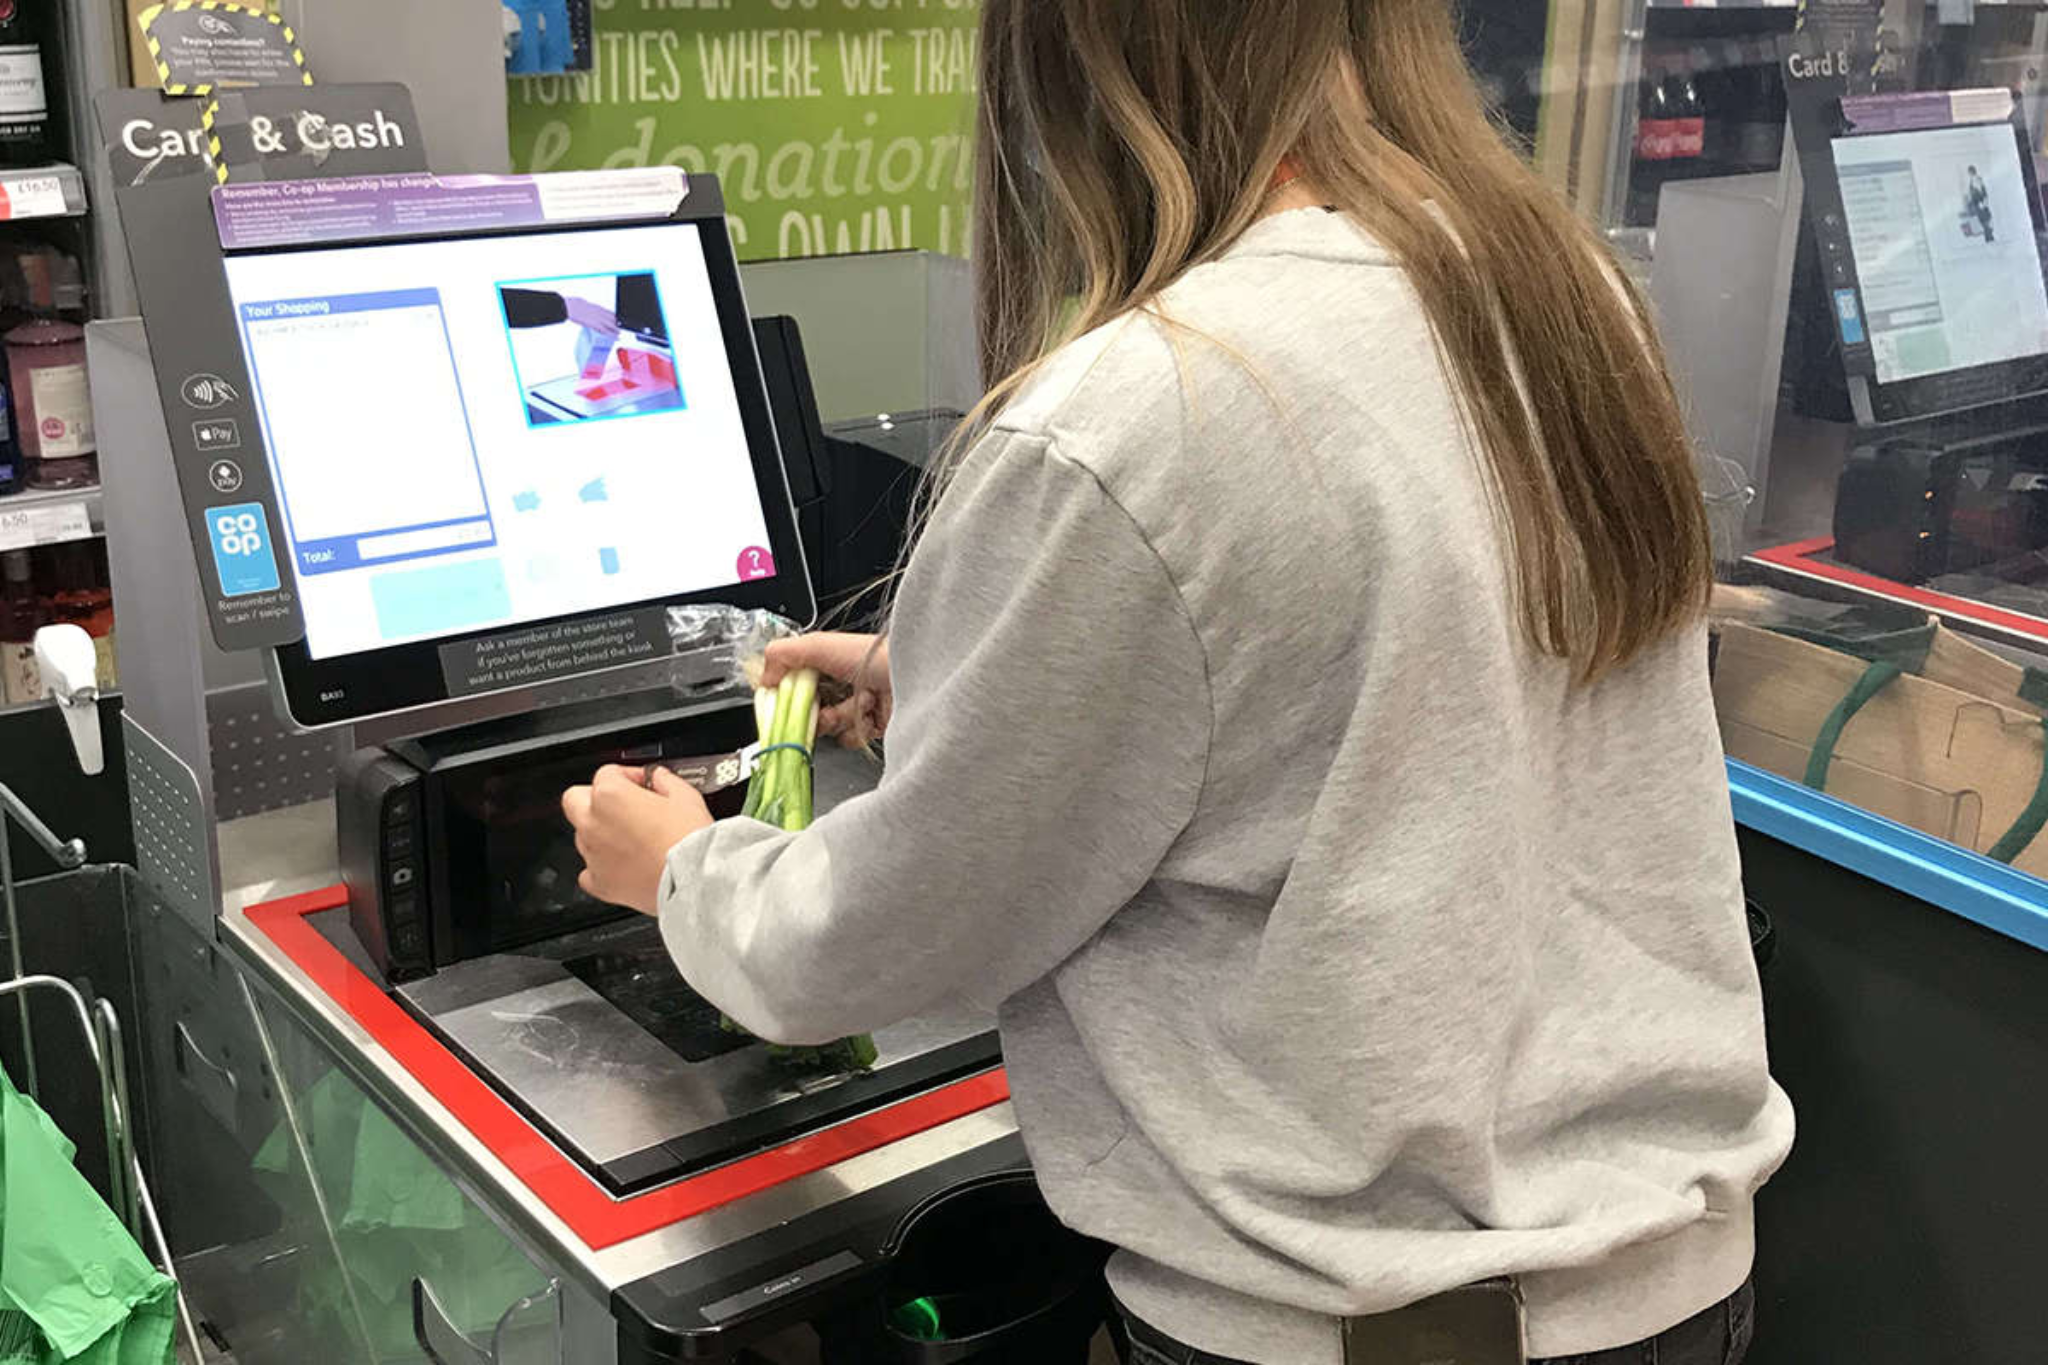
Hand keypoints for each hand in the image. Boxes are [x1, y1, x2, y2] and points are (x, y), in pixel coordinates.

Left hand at [562, 765, 711, 915]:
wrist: (694, 880)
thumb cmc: (689, 840)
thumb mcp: (686, 796)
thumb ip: (666, 780)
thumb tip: (659, 778)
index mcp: (611, 795)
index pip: (608, 773)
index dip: (629, 776)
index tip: (642, 784)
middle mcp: (593, 823)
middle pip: (575, 799)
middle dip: (595, 798)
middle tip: (621, 805)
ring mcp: (593, 855)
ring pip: (582, 835)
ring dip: (600, 832)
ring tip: (631, 838)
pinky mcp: (600, 883)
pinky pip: (588, 872)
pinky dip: (601, 867)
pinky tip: (623, 865)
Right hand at [563, 296, 619, 336]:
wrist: (571, 306)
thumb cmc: (575, 305)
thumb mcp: (585, 304)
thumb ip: (590, 308)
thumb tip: (590, 309)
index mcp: (598, 307)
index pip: (610, 312)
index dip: (615, 317)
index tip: (618, 320)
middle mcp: (600, 313)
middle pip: (613, 319)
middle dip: (617, 323)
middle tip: (620, 327)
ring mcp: (598, 319)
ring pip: (611, 325)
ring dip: (616, 329)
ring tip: (619, 333)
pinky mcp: (595, 324)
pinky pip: (606, 331)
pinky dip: (612, 335)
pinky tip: (616, 337)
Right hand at [762, 633, 891, 746]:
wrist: (913, 679)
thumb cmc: (872, 656)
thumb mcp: (819, 645)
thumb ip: (783, 655)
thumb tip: (763, 678)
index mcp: (831, 661)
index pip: (799, 682)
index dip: (790, 695)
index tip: (784, 703)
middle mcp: (845, 683)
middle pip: (812, 708)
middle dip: (814, 713)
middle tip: (821, 710)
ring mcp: (860, 705)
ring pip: (831, 727)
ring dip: (838, 721)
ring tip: (855, 708)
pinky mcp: (874, 725)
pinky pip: (851, 738)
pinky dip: (856, 731)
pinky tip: (867, 717)